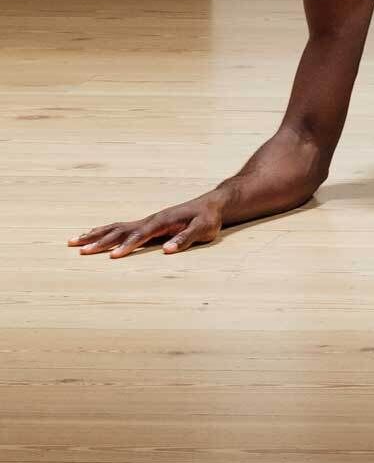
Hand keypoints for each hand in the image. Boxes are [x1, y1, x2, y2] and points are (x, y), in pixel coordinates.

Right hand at [70, 196, 223, 259]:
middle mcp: (150, 220)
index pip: (140, 236)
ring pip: (115, 228)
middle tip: (79, 250)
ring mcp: (146, 221)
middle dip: (100, 241)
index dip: (126, 246)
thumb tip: (167, 249)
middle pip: (120, 231)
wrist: (212, 204)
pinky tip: (91, 235)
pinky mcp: (145, 224)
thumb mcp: (203, 229)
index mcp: (162, 222)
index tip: (111, 257)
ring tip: (72, 241)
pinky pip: (119, 227)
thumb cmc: (208, 219)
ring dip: (94, 235)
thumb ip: (185, 238)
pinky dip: (102, 231)